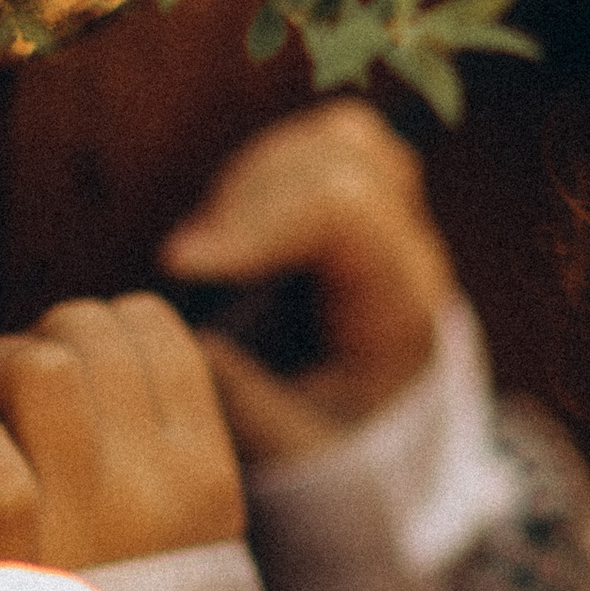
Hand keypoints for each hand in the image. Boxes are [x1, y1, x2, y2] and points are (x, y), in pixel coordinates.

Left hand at [0, 292, 246, 571]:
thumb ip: (157, 455)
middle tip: (3, 386)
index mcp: (205, 480)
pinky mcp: (11, 553)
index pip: (160, 332)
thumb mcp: (179, 544)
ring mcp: (85, 517)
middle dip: (35, 341)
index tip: (66, 363)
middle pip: (91, 332)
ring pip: (41, 367)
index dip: (97, 325)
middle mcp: (155, 489)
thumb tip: (97, 355)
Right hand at [159, 97, 457, 463]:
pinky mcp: (367, 206)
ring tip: (215, 241)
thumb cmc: (330, 446)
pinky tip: (234, 226)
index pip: (344, 214)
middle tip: (192, 264)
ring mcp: (396, 221)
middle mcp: (409, 254)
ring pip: (340, 140)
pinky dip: (270, 171)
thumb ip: (244, 405)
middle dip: (248, 199)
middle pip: (343, 160)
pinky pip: (325, 147)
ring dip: (259, 176)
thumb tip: (192, 342)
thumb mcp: (290, 451)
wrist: (376, 440)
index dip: (254, 222)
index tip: (179, 265)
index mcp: (397, 311)